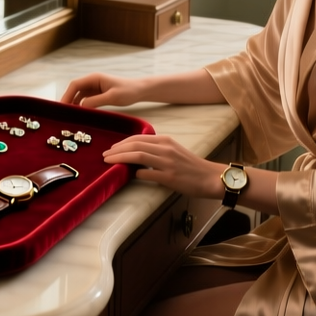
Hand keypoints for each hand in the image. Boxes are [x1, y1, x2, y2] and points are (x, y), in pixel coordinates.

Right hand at [61, 72, 145, 108]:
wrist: (140, 91)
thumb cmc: (128, 91)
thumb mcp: (112, 97)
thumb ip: (96, 101)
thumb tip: (80, 107)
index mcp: (94, 78)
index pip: (75, 85)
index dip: (66, 95)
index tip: (62, 106)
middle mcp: (92, 81)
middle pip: (74, 90)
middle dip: (67, 100)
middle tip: (62, 113)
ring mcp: (94, 88)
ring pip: (78, 95)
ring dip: (73, 104)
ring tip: (69, 115)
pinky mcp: (98, 94)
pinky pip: (85, 100)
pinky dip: (80, 106)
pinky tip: (80, 114)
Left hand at [102, 134, 220, 198]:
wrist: (210, 177)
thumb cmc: (191, 166)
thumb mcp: (174, 151)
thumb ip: (157, 150)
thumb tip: (137, 153)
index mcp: (165, 141)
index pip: (138, 138)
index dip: (122, 143)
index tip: (111, 148)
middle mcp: (165, 149)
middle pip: (135, 145)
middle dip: (117, 150)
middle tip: (105, 155)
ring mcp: (167, 162)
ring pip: (138, 155)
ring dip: (120, 158)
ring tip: (109, 162)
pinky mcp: (169, 177)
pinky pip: (147, 173)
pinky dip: (135, 173)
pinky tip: (129, 175)